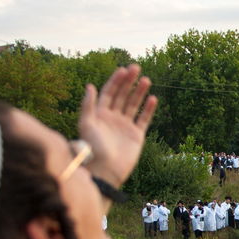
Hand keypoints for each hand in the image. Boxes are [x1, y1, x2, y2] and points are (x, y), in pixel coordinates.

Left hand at [78, 64, 157, 187]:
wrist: (106, 170)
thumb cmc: (93, 148)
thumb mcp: (86, 124)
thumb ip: (88, 105)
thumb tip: (91, 85)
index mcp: (100, 114)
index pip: (108, 92)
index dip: (115, 81)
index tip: (123, 70)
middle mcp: (113, 118)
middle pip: (122, 95)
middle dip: (128, 81)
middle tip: (136, 68)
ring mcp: (125, 126)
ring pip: (133, 104)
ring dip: (139, 92)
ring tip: (146, 80)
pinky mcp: (136, 135)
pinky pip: (143, 119)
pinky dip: (148, 109)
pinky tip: (153, 98)